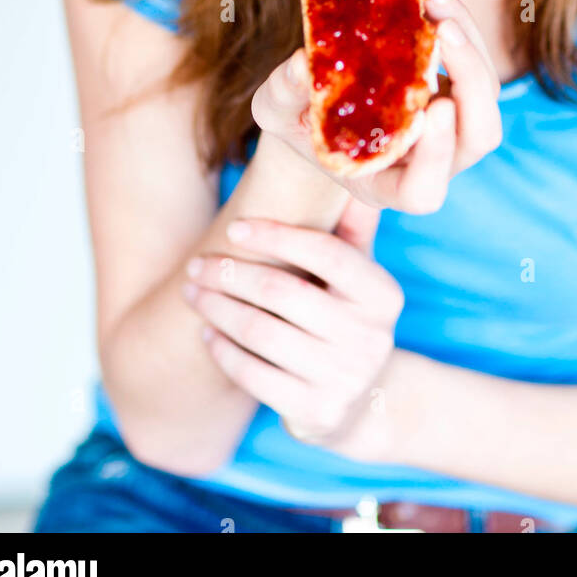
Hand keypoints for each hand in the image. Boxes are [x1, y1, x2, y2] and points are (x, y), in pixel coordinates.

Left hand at [180, 201, 404, 456]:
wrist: (364, 401)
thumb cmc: (348, 317)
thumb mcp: (360, 277)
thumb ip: (354, 227)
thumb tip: (349, 165)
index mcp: (383, 294)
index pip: (326, 252)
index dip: (276, 236)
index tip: (234, 227)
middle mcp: (370, 335)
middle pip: (282, 291)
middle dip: (231, 274)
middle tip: (196, 264)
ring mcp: (345, 377)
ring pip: (261, 332)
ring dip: (218, 308)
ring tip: (192, 292)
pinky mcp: (317, 411)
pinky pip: (255, 375)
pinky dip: (224, 350)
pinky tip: (207, 331)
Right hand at [251, 0, 502, 213]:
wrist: (318, 103)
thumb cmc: (295, 119)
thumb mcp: (276, 110)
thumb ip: (285, 93)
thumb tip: (305, 63)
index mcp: (387, 183)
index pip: (424, 191)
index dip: (436, 154)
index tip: (434, 109)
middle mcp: (430, 160)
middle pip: (478, 137)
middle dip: (470, 81)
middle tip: (443, 31)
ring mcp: (450, 124)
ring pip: (485, 93)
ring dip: (468, 41)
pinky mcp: (456, 84)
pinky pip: (475, 56)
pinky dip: (458, 19)